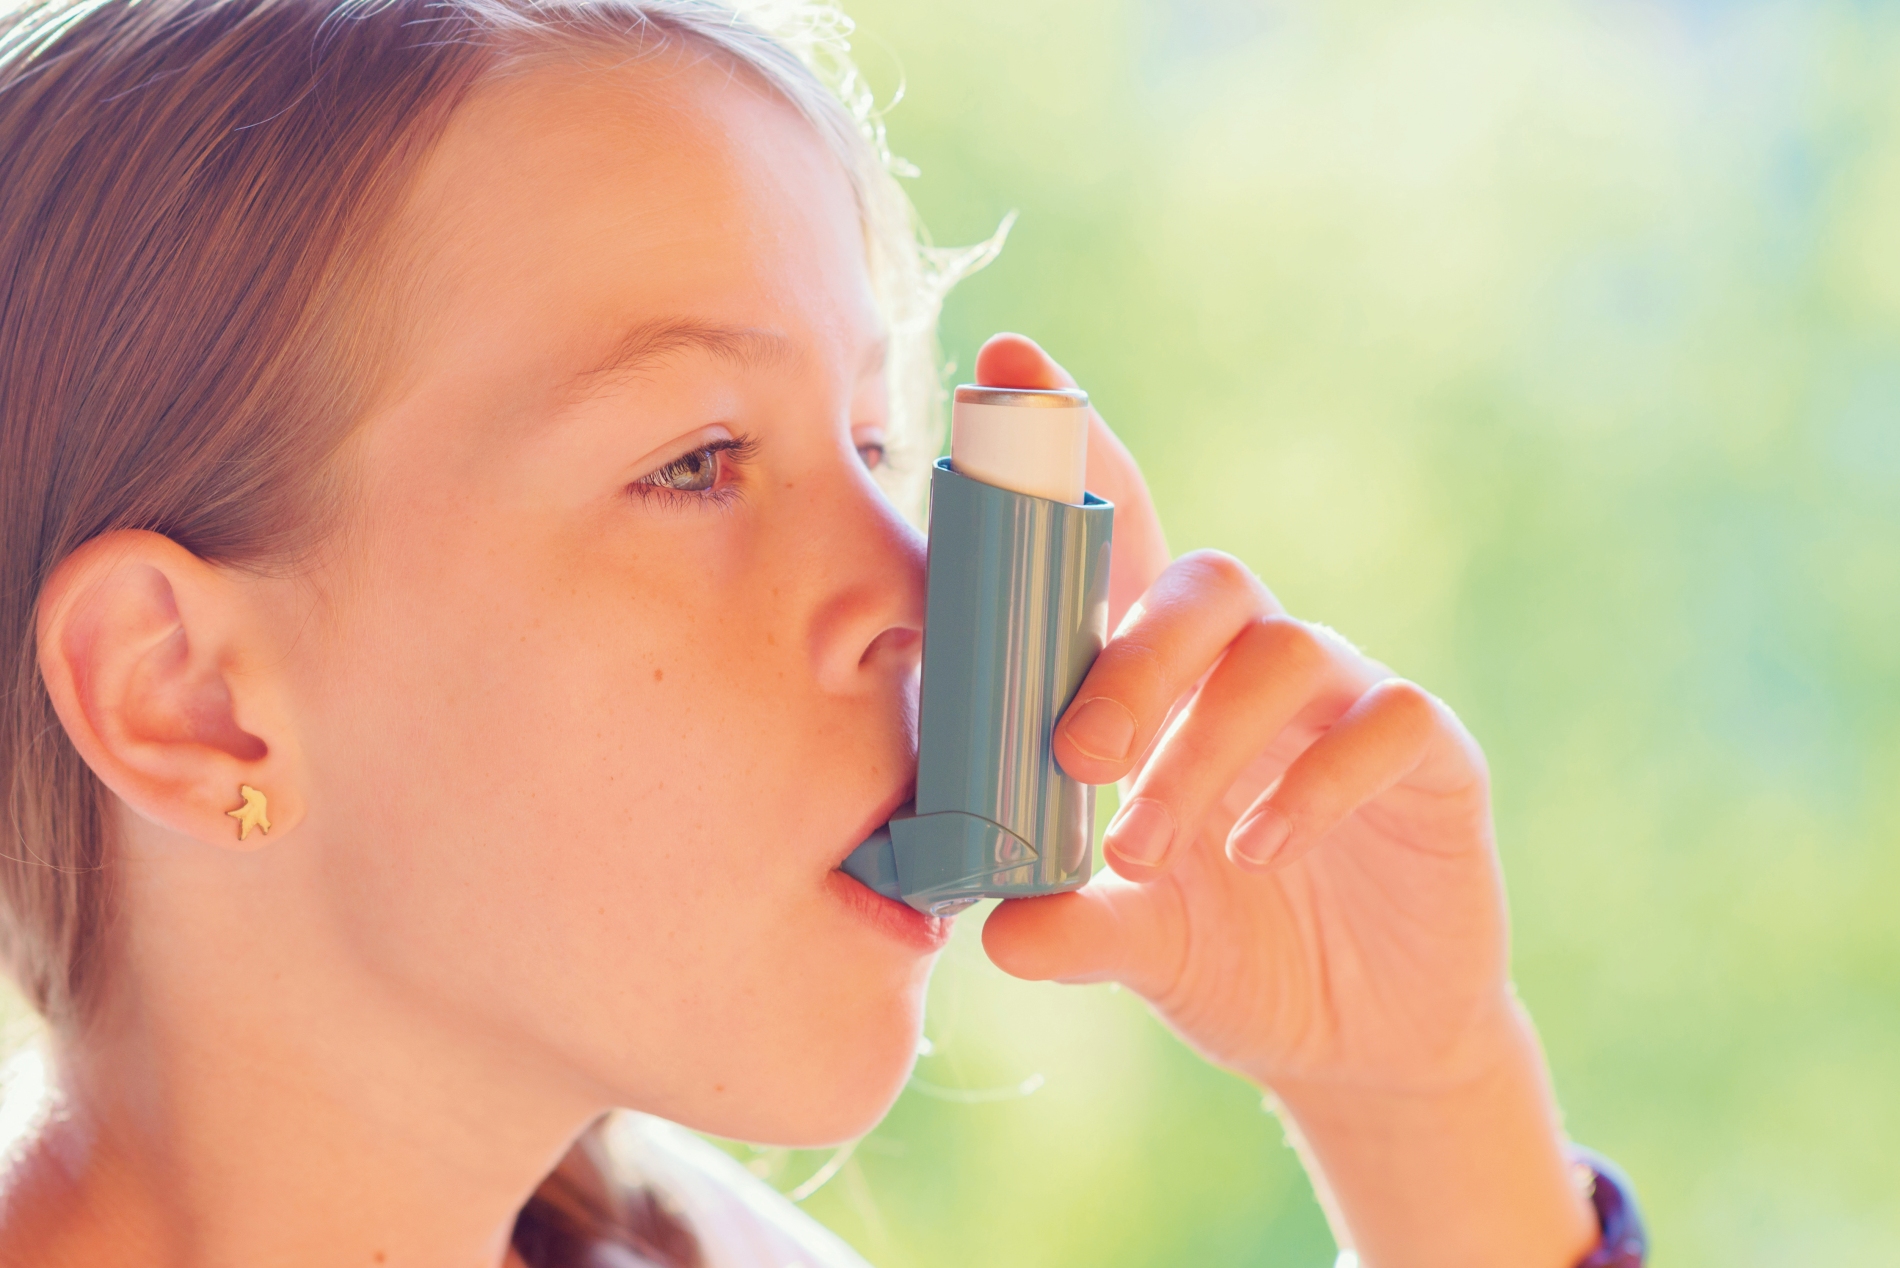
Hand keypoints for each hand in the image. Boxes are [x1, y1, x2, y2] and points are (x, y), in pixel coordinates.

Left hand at [973, 334, 1596, 1267]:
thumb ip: (1073, 924)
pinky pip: (1385, 718)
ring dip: (1205, 750)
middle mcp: (1256, 664)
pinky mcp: (1432, 752)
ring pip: (1284, 651)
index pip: (1119, 545)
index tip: (1009, 367)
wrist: (1367, 1037)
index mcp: (1169, 680)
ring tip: (1153, 855)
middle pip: (1206, 580)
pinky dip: (1314, 781)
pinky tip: (1262, 850)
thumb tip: (995, 936)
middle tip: (1081, 759)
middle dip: (1132, 658)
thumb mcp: (1142, 942)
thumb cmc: (1235, 954)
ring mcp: (1349, 698)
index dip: (1074, 453)